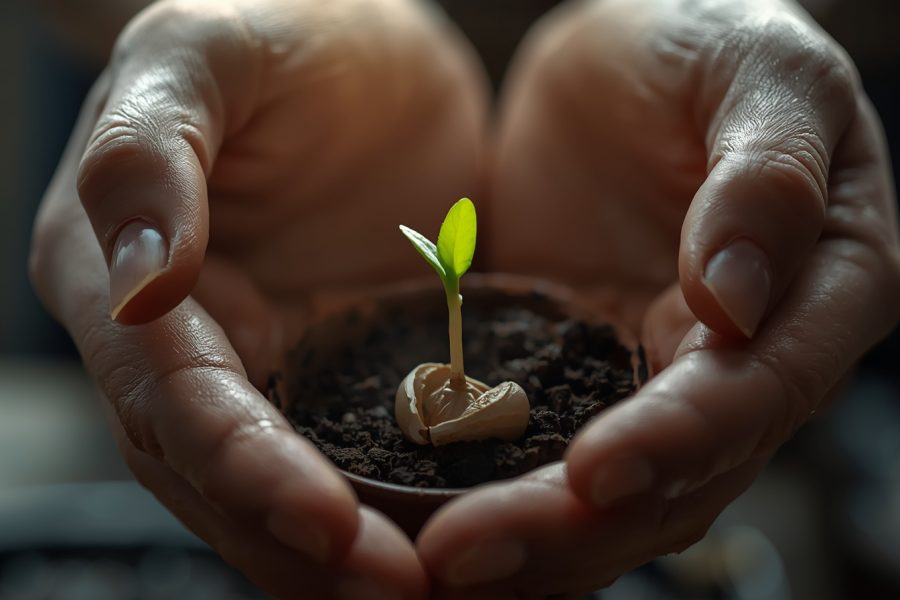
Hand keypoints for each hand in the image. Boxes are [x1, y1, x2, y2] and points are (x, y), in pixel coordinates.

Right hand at [30, 0, 487, 596]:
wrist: (359, 37)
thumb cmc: (272, 26)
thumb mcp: (203, 54)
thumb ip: (151, 154)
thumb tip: (139, 282)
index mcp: (124, 279)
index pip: (176, 401)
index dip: (243, 469)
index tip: (327, 525)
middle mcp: (192, 342)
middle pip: (226, 476)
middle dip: (304, 543)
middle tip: (403, 593)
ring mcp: (272, 360)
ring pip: (292, 486)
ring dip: (349, 555)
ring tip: (436, 593)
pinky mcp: (346, 361)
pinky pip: (365, 452)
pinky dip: (399, 506)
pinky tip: (460, 537)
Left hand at [417, 0, 899, 596]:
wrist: (630, 51)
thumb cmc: (709, 42)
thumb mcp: (759, 72)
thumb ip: (764, 178)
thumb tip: (737, 300)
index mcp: (818, 291)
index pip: (756, 394)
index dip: (681, 442)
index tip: (595, 472)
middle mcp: (743, 358)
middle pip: (676, 475)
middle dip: (576, 524)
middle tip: (468, 555)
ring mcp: (653, 371)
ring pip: (608, 489)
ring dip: (530, 537)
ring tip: (438, 568)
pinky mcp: (575, 366)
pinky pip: (538, 446)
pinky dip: (492, 491)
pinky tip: (425, 522)